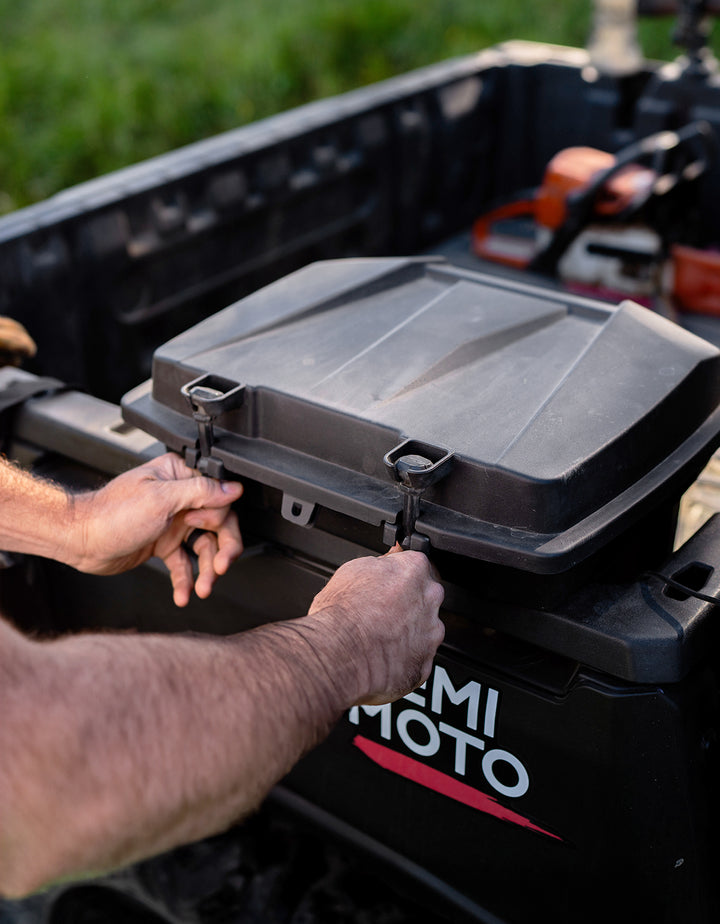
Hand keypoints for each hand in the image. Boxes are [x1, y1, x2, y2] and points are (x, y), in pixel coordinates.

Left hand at [69, 453, 243, 606]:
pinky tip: (185, 594)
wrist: (80, 540)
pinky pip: (184, 563)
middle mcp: (179, 498)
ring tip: (203, 589)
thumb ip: (200, 491)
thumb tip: (232, 488)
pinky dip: (186, 580)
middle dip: (222, 550)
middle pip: (218, 525)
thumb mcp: (160, 499)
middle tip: (221, 567)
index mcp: (179, 477)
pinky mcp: (163, 544)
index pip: (218, 496)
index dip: (220, 518)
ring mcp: (172, 522)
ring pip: (204, 548)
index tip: (213, 533)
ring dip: (205, 571)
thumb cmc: (111, 514)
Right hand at [308, 548, 444, 704]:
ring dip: (407, 632)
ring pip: (424, 629)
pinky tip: (383, 655)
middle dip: (407, 603)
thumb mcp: (352, 569)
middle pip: (425, 597)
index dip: (398, 576)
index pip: (415, 565)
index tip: (388, 584)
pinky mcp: (425, 662)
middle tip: (381, 611)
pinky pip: (418, 657)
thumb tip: (385, 564)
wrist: (338, 655)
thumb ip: (380, 565)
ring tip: (379, 636)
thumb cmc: (342, 615)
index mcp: (414, 569)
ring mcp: (431, 633)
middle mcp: (429, 599)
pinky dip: (404, 657)